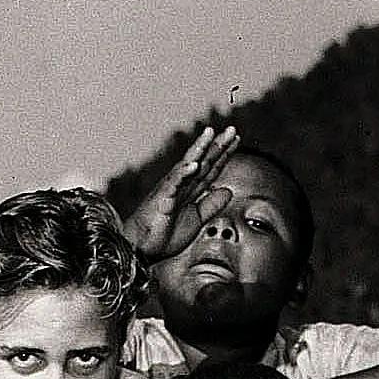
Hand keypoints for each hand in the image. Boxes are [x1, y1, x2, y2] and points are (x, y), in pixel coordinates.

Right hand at [125, 123, 240, 262]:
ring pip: (187, 165)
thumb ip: (211, 205)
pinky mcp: (161, 199)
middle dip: (217, 145)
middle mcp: (181, 184)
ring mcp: (171, 189)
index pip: (210, 168)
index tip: (236, 140)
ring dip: (199, 149)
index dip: (224, 154)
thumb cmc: (164, 234)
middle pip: (203, 161)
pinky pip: (173, 183)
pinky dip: (183, 173)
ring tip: (210, 135)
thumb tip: (228, 191)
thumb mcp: (197, 219)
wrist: (142, 248)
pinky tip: (193, 164)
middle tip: (231, 130)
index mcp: (190, 189)